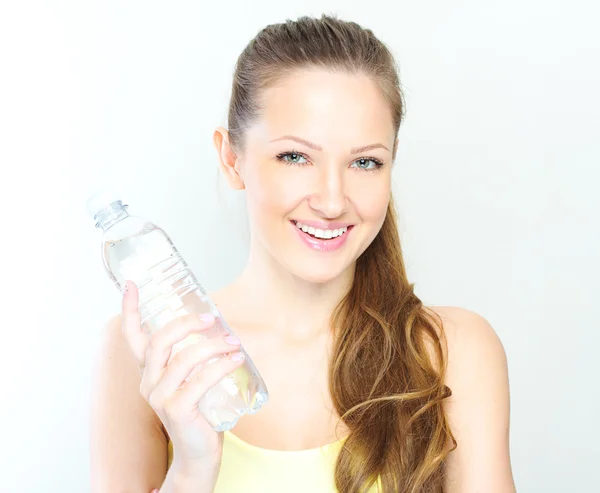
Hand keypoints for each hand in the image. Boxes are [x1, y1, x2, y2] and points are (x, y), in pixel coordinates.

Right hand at [120, 280, 245, 476]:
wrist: (199, 454)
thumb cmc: (200, 412)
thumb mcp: (193, 380)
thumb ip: (197, 357)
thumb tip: (220, 325)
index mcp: (150, 372)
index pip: (133, 337)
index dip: (130, 310)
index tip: (131, 284)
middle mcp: (149, 382)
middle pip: (159, 342)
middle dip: (186, 324)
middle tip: (212, 318)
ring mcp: (160, 397)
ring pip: (184, 358)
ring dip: (213, 346)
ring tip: (234, 344)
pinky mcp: (177, 409)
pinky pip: (201, 379)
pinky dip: (221, 366)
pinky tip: (236, 360)